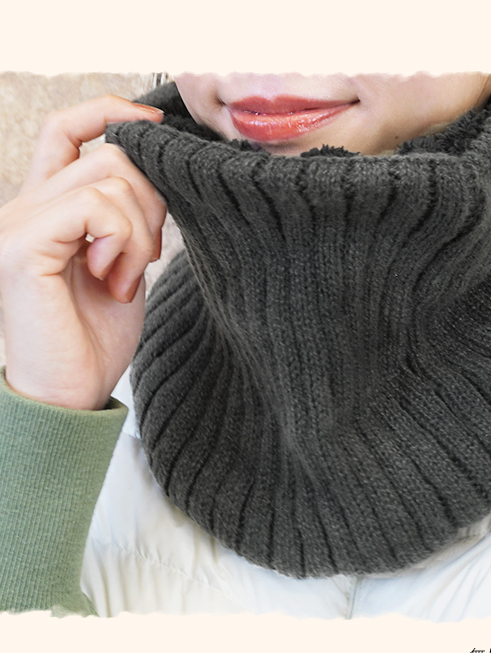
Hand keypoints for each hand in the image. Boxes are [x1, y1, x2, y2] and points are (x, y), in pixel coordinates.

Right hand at [0, 95, 166, 409]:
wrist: (72, 390)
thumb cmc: (97, 333)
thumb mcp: (124, 260)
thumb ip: (129, 215)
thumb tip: (160, 172)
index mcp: (50, 207)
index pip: (69, 129)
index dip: (113, 113)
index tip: (158, 126)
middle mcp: (25, 205)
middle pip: (112, 154)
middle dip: (152, 203)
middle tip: (147, 256)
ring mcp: (18, 222)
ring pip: (110, 178)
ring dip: (140, 232)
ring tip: (126, 277)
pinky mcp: (21, 246)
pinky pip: (93, 207)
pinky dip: (122, 240)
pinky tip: (114, 279)